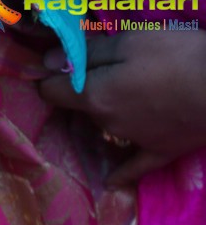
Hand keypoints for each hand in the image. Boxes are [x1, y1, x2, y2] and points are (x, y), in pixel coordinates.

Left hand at [40, 30, 205, 186]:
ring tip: (126, 99)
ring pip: (108, 127)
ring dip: (109, 116)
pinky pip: (135, 167)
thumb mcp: (130, 42)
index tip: (56, 67)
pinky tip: (111, 183)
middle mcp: (106, 123)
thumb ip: (88, 54)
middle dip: (86, 90)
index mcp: (94, 96)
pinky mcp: (161, 151)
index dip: (50, 76)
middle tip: (106, 72)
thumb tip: (47, 62)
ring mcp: (133, 140)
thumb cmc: (178, 56)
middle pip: (83, 107)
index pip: (51, 91)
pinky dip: (122, 173)